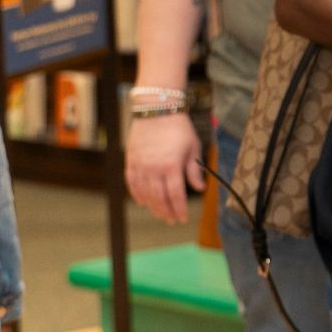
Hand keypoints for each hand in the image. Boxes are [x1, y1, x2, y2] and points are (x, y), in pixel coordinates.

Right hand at [124, 112, 204, 226]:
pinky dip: (137, 195)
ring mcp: (140, 166)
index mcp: (171, 166)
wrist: (156, 111)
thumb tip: (201, 188)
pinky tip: (143, 202)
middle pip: (159, 198)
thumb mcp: (193, 148)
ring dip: (153, 207)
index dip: (179, 209)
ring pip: (144, 194)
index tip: (182, 219)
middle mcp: (153, 169)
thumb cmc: (179, 128)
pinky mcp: (130, 162)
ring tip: (160, 214)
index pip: (175, 195)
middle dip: (167, 212)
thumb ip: (194, 170)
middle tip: (172, 220)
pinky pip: (132, 184)